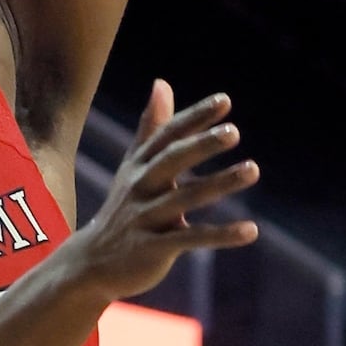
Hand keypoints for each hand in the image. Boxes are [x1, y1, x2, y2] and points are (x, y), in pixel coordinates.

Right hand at [70, 83, 258, 299]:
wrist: (92, 262)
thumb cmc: (123, 208)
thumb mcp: (134, 166)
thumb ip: (152, 127)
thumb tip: (162, 82)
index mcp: (139, 165)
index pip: (168, 135)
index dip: (194, 118)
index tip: (224, 101)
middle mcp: (141, 187)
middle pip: (172, 160)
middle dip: (202, 145)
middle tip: (234, 132)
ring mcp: (146, 218)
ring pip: (186, 197)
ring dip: (221, 183)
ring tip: (253, 170)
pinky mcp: (154, 248)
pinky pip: (192, 238)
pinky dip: (222, 235)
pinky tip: (251, 231)